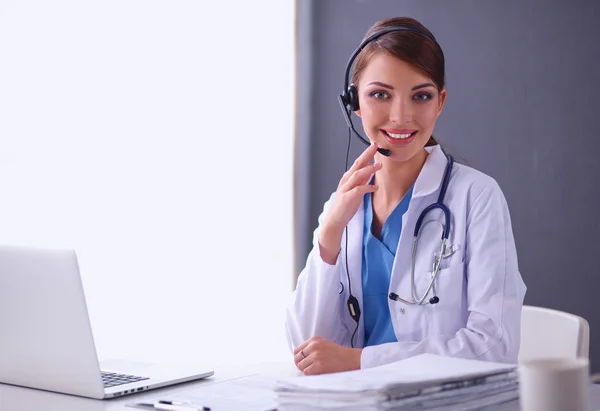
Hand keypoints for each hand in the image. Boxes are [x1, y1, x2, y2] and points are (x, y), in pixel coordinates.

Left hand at [293, 336, 361, 374]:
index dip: (298, 357)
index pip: (297, 350)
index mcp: (314, 340)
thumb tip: (299, 357)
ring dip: (306, 370)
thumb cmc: (338, 353)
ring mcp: (316, 356)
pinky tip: (318, 372)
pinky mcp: (319, 366)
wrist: (350, 359)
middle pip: (297, 358)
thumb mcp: (323, 343)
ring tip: (315, 369)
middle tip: (308, 368)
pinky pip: (306, 372)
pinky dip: (311, 374)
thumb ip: (311, 347)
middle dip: (301, 365)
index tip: (303, 362)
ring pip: (301, 366)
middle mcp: (313, 346)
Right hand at [319, 143, 381, 262]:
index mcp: (348, 178)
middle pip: (357, 165)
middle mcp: (346, 181)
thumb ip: (362, 180)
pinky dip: (368, 187)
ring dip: (369, 169)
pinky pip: (359, 190)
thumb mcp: (355, 190)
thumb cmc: (344, 205)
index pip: (358, 163)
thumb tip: (371, 171)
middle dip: (366, 155)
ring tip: (379, 166)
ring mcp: (346, 189)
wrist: (334, 219)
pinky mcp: (347, 198)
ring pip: (357, 175)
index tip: (374, 146)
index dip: (366, 154)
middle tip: (375, 147)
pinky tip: (375, 187)